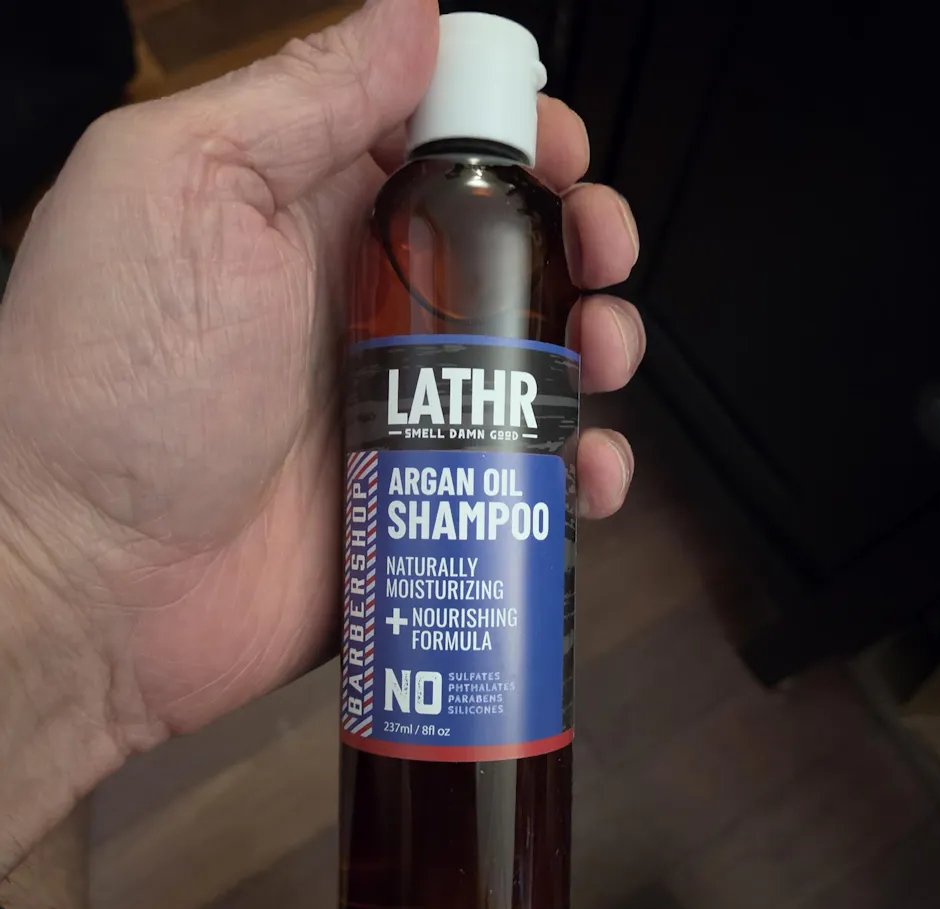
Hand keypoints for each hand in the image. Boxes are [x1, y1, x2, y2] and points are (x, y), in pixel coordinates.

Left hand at [0, 0, 643, 749]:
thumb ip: (303, 99)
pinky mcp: (421, 501)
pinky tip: (588, 471)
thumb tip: (412, 14)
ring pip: (533, 366)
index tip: (560, 155)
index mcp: (314, 219)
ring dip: (594, 352)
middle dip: (579, 246)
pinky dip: (573, 470)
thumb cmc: (119, 381)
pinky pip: (521, 476)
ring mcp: (401, 414)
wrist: (96, 580)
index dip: (519, 141)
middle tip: (601, 262)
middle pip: (511, 258)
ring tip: (602, 363)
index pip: (445, 152)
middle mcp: (366, 311)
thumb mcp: (184, 191)